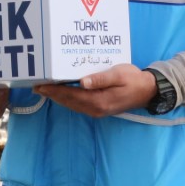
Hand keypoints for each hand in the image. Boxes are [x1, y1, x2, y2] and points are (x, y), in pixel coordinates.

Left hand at [33, 65, 156, 117]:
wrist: (148, 91)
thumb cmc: (134, 79)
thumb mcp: (118, 75)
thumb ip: (100, 79)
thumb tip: (82, 82)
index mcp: (99, 101)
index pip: (71, 96)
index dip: (54, 91)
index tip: (41, 85)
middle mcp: (95, 109)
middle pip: (68, 102)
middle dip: (52, 94)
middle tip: (36, 86)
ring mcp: (97, 110)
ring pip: (72, 104)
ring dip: (58, 97)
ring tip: (43, 89)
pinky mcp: (98, 108)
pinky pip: (78, 104)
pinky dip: (67, 98)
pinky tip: (61, 92)